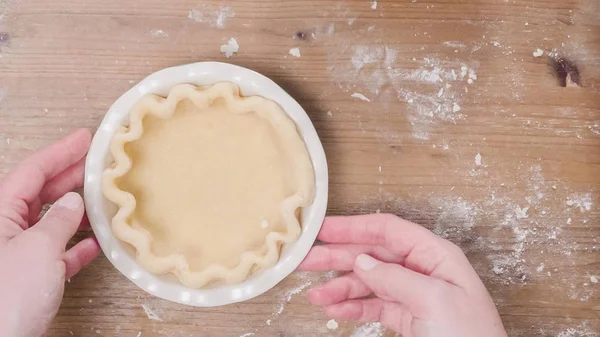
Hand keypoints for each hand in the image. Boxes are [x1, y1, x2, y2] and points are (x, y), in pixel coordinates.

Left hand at [0, 129, 100, 336]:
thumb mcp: (38, 249)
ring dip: (77, 211)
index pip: (30, 172)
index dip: (59, 153)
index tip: (83, 138)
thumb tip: (72, 202)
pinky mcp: (30, 278)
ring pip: (50, 222)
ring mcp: (17, 254)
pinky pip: (56, 252)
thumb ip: (58, 220)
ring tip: (103, 200)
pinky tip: (96, 242)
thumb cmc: (7, 298)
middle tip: (97, 164)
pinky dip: (77, 245)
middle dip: (70, 177)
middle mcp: (5, 230)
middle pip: (39, 194)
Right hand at [299, 214, 506, 336]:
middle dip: (338, 257)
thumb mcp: (433, 300)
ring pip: (368, 281)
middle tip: (308, 260)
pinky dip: (351, 306)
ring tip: (316, 295)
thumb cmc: (471, 336)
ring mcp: (413, 294)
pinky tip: (334, 308)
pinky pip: (373, 305)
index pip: (387, 230)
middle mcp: (422, 270)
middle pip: (372, 254)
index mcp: (434, 255)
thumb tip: (363, 261)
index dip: (354, 227)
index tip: (324, 229)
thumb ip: (395, 277)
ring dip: (340, 286)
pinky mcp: (406, 318)